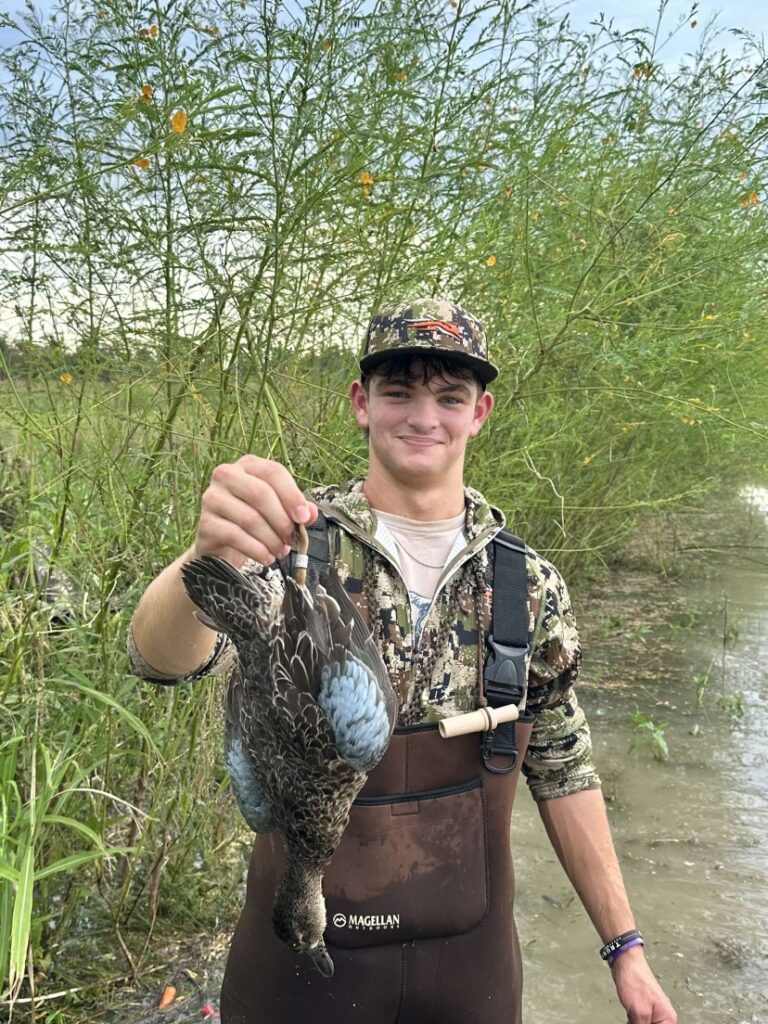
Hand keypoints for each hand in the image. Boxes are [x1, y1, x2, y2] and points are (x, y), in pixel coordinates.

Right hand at [194, 455, 316, 567]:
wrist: (221, 544)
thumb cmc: (252, 521)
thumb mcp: (277, 510)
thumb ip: (295, 509)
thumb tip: (311, 513)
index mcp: (247, 465)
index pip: (273, 472)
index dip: (292, 495)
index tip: (305, 518)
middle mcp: (226, 475)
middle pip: (260, 493)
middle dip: (282, 520)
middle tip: (291, 539)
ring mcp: (212, 498)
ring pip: (249, 518)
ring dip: (271, 539)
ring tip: (280, 551)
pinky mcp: (205, 523)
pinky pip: (236, 536)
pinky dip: (256, 550)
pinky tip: (266, 557)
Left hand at [611, 946, 676, 1023]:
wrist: (626, 962)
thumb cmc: (635, 982)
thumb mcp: (639, 1013)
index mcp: (668, 1019)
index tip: (638, 1022)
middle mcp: (664, 1016)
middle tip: (632, 1018)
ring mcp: (653, 1011)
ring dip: (635, 1023)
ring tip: (630, 1016)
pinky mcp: (644, 1007)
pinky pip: (640, 1021)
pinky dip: (633, 1021)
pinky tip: (628, 1017)